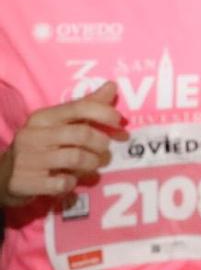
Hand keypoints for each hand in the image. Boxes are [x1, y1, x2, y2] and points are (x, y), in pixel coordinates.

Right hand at [0, 82, 124, 206]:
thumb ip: (86, 107)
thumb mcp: (58, 125)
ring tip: (92, 166)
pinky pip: (62, 183)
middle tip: (104, 151)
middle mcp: (32, 135)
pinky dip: (72, 183)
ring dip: (91, 164)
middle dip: (101, 144)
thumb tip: (112, 86)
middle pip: (82, 134)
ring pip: (75, 158)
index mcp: (42, 117)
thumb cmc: (39, 147)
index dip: (105, 114)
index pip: (80, 107)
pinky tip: (69, 181)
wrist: (3, 177)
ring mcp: (26, 159)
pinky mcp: (24, 182)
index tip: (119, 124)